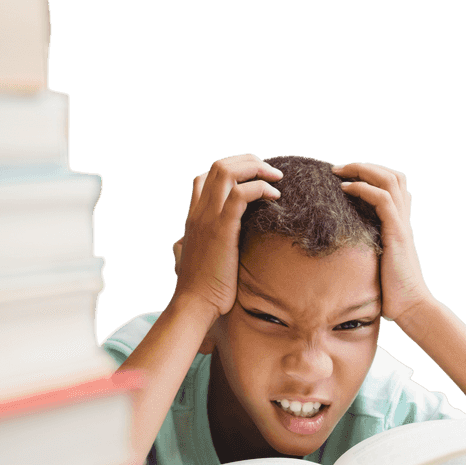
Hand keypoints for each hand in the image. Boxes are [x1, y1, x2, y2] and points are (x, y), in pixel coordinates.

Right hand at [171, 153, 282, 321]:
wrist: (195, 303)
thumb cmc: (199, 287)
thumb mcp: (191, 259)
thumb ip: (190, 246)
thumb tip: (188, 246)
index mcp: (193, 216)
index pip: (205, 177)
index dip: (231, 171)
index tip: (254, 180)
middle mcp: (198, 211)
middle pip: (220, 166)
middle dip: (249, 161)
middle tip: (271, 172)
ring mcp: (208, 217)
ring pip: (228, 172)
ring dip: (257, 168)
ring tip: (277, 178)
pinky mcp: (222, 228)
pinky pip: (242, 194)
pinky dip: (261, 188)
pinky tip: (275, 197)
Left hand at [331, 162, 431, 327]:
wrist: (411, 307)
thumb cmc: (393, 293)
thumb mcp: (377, 265)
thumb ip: (367, 253)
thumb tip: (343, 259)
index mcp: (400, 225)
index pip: (395, 187)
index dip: (373, 175)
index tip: (347, 178)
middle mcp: (403, 220)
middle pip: (393, 176)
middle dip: (365, 167)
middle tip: (339, 169)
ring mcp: (401, 225)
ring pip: (389, 180)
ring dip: (362, 170)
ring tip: (340, 172)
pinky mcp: (397, 234)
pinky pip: (383, 200)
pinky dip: (363, 189)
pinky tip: (346, 189)